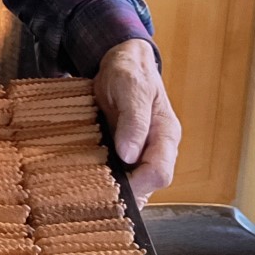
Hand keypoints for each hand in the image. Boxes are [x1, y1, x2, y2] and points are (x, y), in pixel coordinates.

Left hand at [93, 39, 180, 199]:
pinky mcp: (128, 153)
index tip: (110, 182)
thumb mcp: (131, 88)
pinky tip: (89, 179)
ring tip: (88, 186)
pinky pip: (122, 176)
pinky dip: (107, 181)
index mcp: (166, 135)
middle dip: (124, 192)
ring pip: (135, 186)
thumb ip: (134, 121)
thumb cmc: (129, 72)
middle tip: (93, 189)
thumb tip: (129, 155)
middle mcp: (159, 149)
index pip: (159, 173)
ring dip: (114, 190)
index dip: (137, 183)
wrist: (122, 62)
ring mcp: (144, 152)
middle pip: (148, 186)